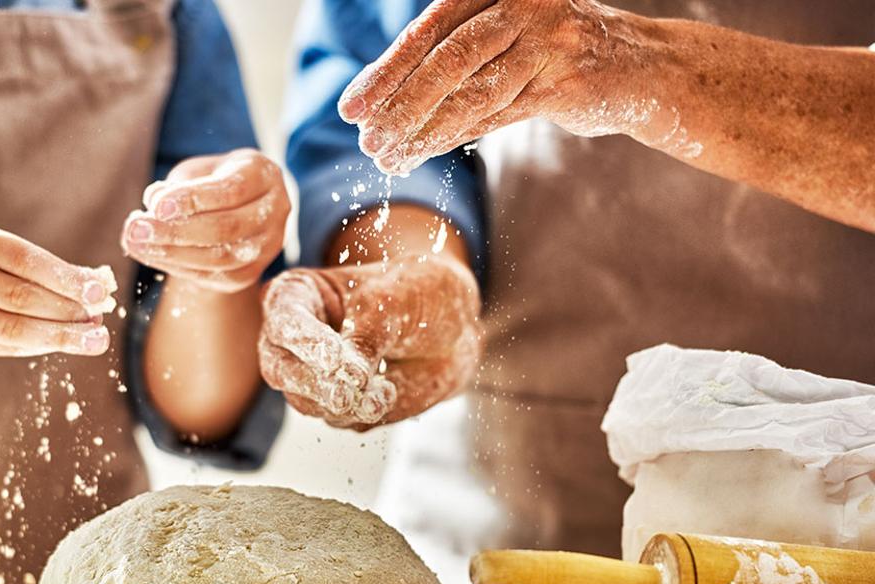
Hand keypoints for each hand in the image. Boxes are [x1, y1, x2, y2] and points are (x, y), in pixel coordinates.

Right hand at [0, 217, 116, 357]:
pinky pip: (1, 347)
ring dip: (58, 337)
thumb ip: (35, 264)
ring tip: (92, 339)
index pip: (23, 260)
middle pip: (19, 298)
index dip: (64, 277)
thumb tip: (96, 284)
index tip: (99, 291)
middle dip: (66, 311)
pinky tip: (60, 344)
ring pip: (11, 330)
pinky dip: (36, 347)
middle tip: (99, 321)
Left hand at [121, 149, 290, 292]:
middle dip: (176, 231)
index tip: (155, 204)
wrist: (242, 206)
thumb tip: (152, 202)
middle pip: (226, 228)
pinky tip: (151, 255)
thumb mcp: (199, 170)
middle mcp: (276, 212)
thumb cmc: (215, 179)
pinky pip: (215, 276)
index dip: (193, 199)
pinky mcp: (252, 272)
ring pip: (221, 259)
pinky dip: (178, 267)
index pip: (231, 190)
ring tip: (135, 242)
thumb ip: (179, 184)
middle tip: (136, 228)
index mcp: (264, 175)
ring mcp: (268, 246)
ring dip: (172, 253)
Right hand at [259, 255, 481, 429]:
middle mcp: (293, 339)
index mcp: (297, 295)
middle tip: (346, 394)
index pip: (284, 320)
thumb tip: (349, 378)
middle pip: (279, 369)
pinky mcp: (334, 406)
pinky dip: (364, 412)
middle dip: (314, 384)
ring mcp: (310, 376)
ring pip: (306, 402)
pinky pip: (338, 420)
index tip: (333, 357)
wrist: (453, 329)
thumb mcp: (395, 301)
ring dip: (344, 403)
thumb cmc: (417, 295)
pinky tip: (389, 391)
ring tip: (385, 391)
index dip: (304, 340)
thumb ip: (367, 336)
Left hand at [338, 0, 671, 174]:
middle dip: (398, 106)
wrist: (640, 67)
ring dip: (422, 131)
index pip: (428, 30)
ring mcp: (548, 40)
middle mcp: (522, 3)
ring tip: (388, 159)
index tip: (351, 109)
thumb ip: (451, 53)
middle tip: (366, 141)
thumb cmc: (554, 52)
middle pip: (445, 61)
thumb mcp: (502, 36)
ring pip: (470, 93)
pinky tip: (424, 155)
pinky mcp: (567, 81)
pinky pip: (498, 115)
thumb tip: (378, 96)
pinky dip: (455, 138)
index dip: (386, 72)